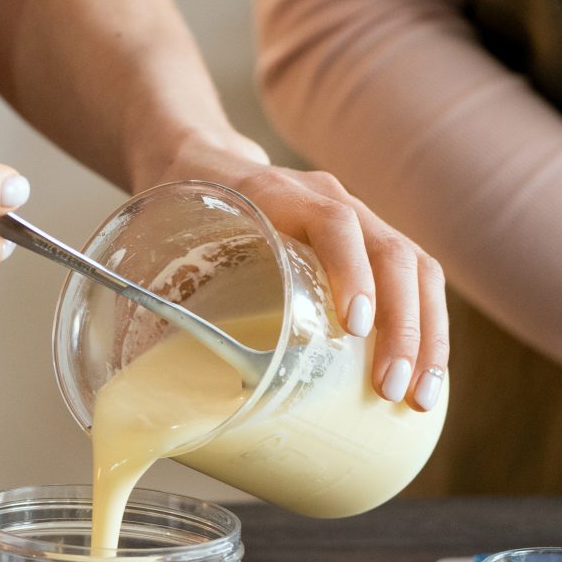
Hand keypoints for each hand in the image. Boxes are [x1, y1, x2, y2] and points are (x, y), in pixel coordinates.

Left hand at [149, 132, 449, 409]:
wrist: (198, 158)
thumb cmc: (177, 208)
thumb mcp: (155, 236)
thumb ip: (143, 296)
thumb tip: (134, 403)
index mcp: (275, 193)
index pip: (332, 221)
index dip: (350, 271)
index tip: (356, 325)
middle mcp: (327, 200)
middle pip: (390, 252)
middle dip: (402, 327)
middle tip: (389, 390)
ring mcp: (358, 219)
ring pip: (416, 269)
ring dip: (426, 336)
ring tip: (418, 398)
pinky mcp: (370, 245)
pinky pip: (417, 282)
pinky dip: (427, 331)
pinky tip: (426, 378)